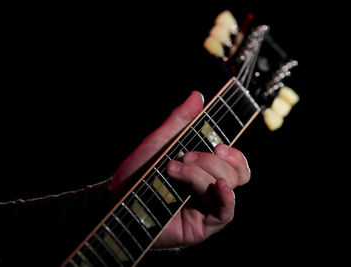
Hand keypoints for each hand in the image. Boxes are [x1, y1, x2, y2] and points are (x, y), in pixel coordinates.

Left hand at [111, 91, 250, 247]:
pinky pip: (227, 212)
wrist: (117, 200)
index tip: (219, 146)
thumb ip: (180, 120)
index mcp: (204, 168)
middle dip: (208, 161)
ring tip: (174, 171)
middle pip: (233, 172)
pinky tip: (218, 187)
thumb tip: (198, 96)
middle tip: (184, 157)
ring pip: (228, 185)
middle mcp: (209, 186)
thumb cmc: (138, 172)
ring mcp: (208, 206)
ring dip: (202, 174)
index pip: (234, 161)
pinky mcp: (203, 224)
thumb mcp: (159, 142)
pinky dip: (226, 197)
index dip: (233, 153)